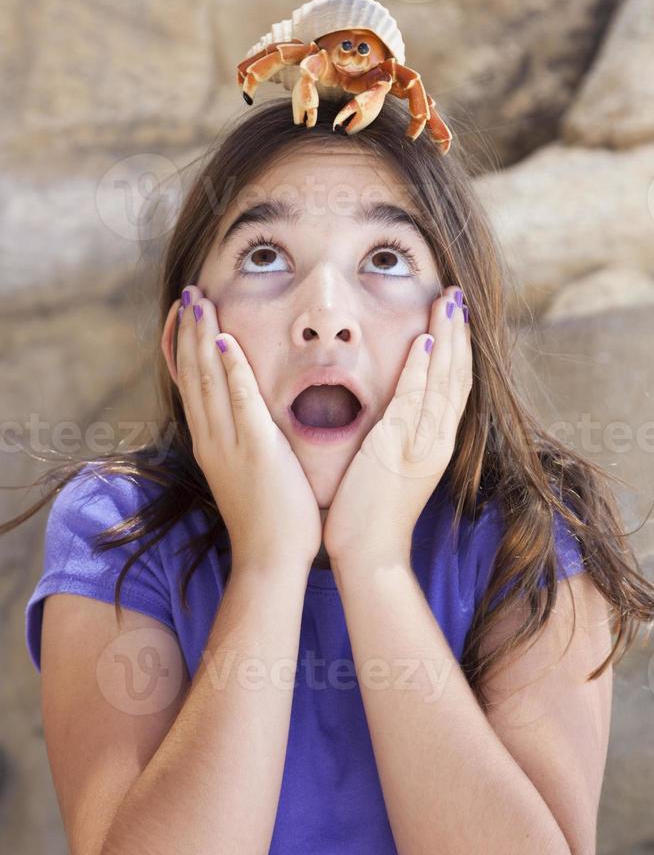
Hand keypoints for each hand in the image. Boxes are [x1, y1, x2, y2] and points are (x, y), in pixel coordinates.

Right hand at [174, 285, 321, 571]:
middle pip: (193, 373)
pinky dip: (230, 368)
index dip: (186, 347)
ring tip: (199, 300)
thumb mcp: (247, 475)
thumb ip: (246, 444)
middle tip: (190, 293)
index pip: (192, 385)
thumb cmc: (269, 522)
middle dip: (189, 330)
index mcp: (210, 443)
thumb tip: (254, 422)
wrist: (269, 561)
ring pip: (208, 379)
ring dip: (202, 336)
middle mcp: (211, 438)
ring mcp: (229, 443)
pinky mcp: (255, 449)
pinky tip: (224, 339)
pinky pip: (240, 399)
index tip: (186, 315)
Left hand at [323, 285, 471, 567]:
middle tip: (458, 296)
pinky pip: (414, 401)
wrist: (371, 556)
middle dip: (459, 333)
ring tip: (449, 302)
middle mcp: (437, 441)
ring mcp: (420, 445)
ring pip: (443, 382)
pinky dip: (422, 370)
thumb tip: (394, 416)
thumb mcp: (396, 470)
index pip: (454, 388)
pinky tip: (423, 340)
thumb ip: (399, 440)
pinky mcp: (396, 450)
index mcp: (436, 445)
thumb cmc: (374, 517)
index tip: (455, 318)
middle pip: (457, 377)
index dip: (457, 350)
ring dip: (447, 338)